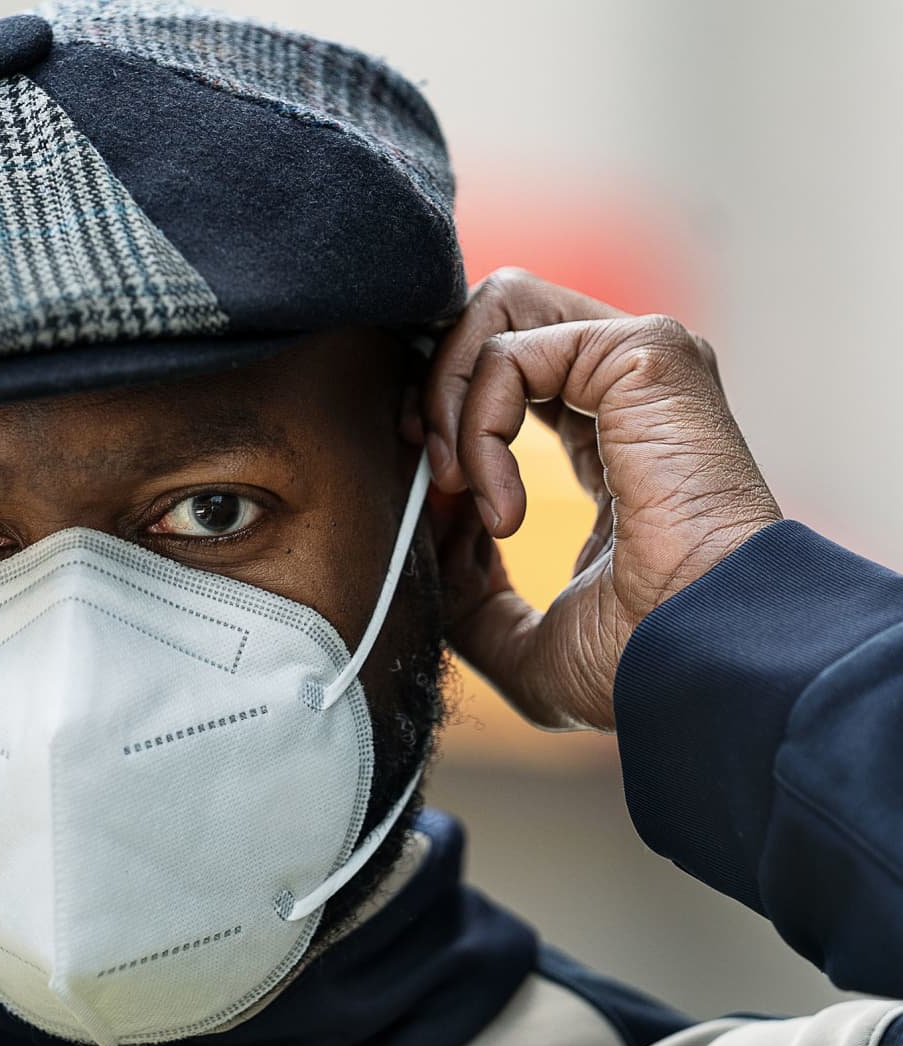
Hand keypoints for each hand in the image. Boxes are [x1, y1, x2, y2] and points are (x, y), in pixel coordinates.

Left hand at [414, 267, 781, 731]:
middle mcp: (631, 386)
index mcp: (613, 437)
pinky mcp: (644, 352)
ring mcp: (641, 362)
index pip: (506, 377)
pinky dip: (477, 427)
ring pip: (497, 310)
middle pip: (496, 320)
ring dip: (446, 398)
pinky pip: (508, 354)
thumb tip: (423, 544)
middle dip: (433, 387)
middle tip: (430, 475)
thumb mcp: (524, 640)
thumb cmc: (637, 660)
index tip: (430, 494)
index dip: (444, 419)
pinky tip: (503, 509)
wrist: (697, 659)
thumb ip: (469, 592)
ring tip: (456, 485)